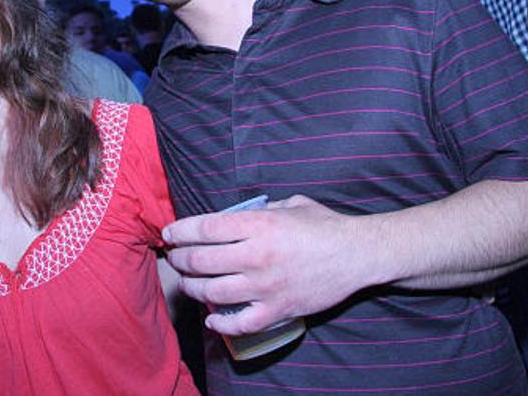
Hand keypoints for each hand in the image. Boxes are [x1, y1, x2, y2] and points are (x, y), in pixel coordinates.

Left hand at [162, 195, 372, 335]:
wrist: (358, 254)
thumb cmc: (326, 225)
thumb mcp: (291, 204)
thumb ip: (261, 209)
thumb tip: (238, 215)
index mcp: (260, 225)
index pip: (206, 228)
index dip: (181, 231)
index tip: (170, 233)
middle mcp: (258, 256)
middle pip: (201, 261)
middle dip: (180, 259)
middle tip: (176, 257)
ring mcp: (266, 286)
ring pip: (213, 292)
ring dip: (194, 288)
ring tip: (189, 283)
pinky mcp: (278, 310)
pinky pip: (240, 323)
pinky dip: (221, 323)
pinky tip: (212, 318)